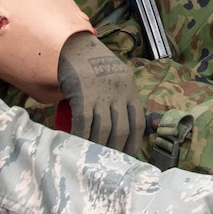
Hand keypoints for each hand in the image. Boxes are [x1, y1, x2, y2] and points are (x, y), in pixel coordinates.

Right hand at [55, 31, 143, 157]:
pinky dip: (81, 136)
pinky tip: (78, 145)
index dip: (135, 145)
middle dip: (116, 151)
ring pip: (103, 129)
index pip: (139, 123)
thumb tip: (122, 131)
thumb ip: (122, 100)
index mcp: (131, 90)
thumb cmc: (94, 69)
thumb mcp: (117, 80)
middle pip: (121, 130)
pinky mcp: (83, 92)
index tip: (129, 160)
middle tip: (109, 166)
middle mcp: (119, 92)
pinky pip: (83, 121)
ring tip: (93, 160)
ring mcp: (101, 92)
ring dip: (98, 147)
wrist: (73, 46)